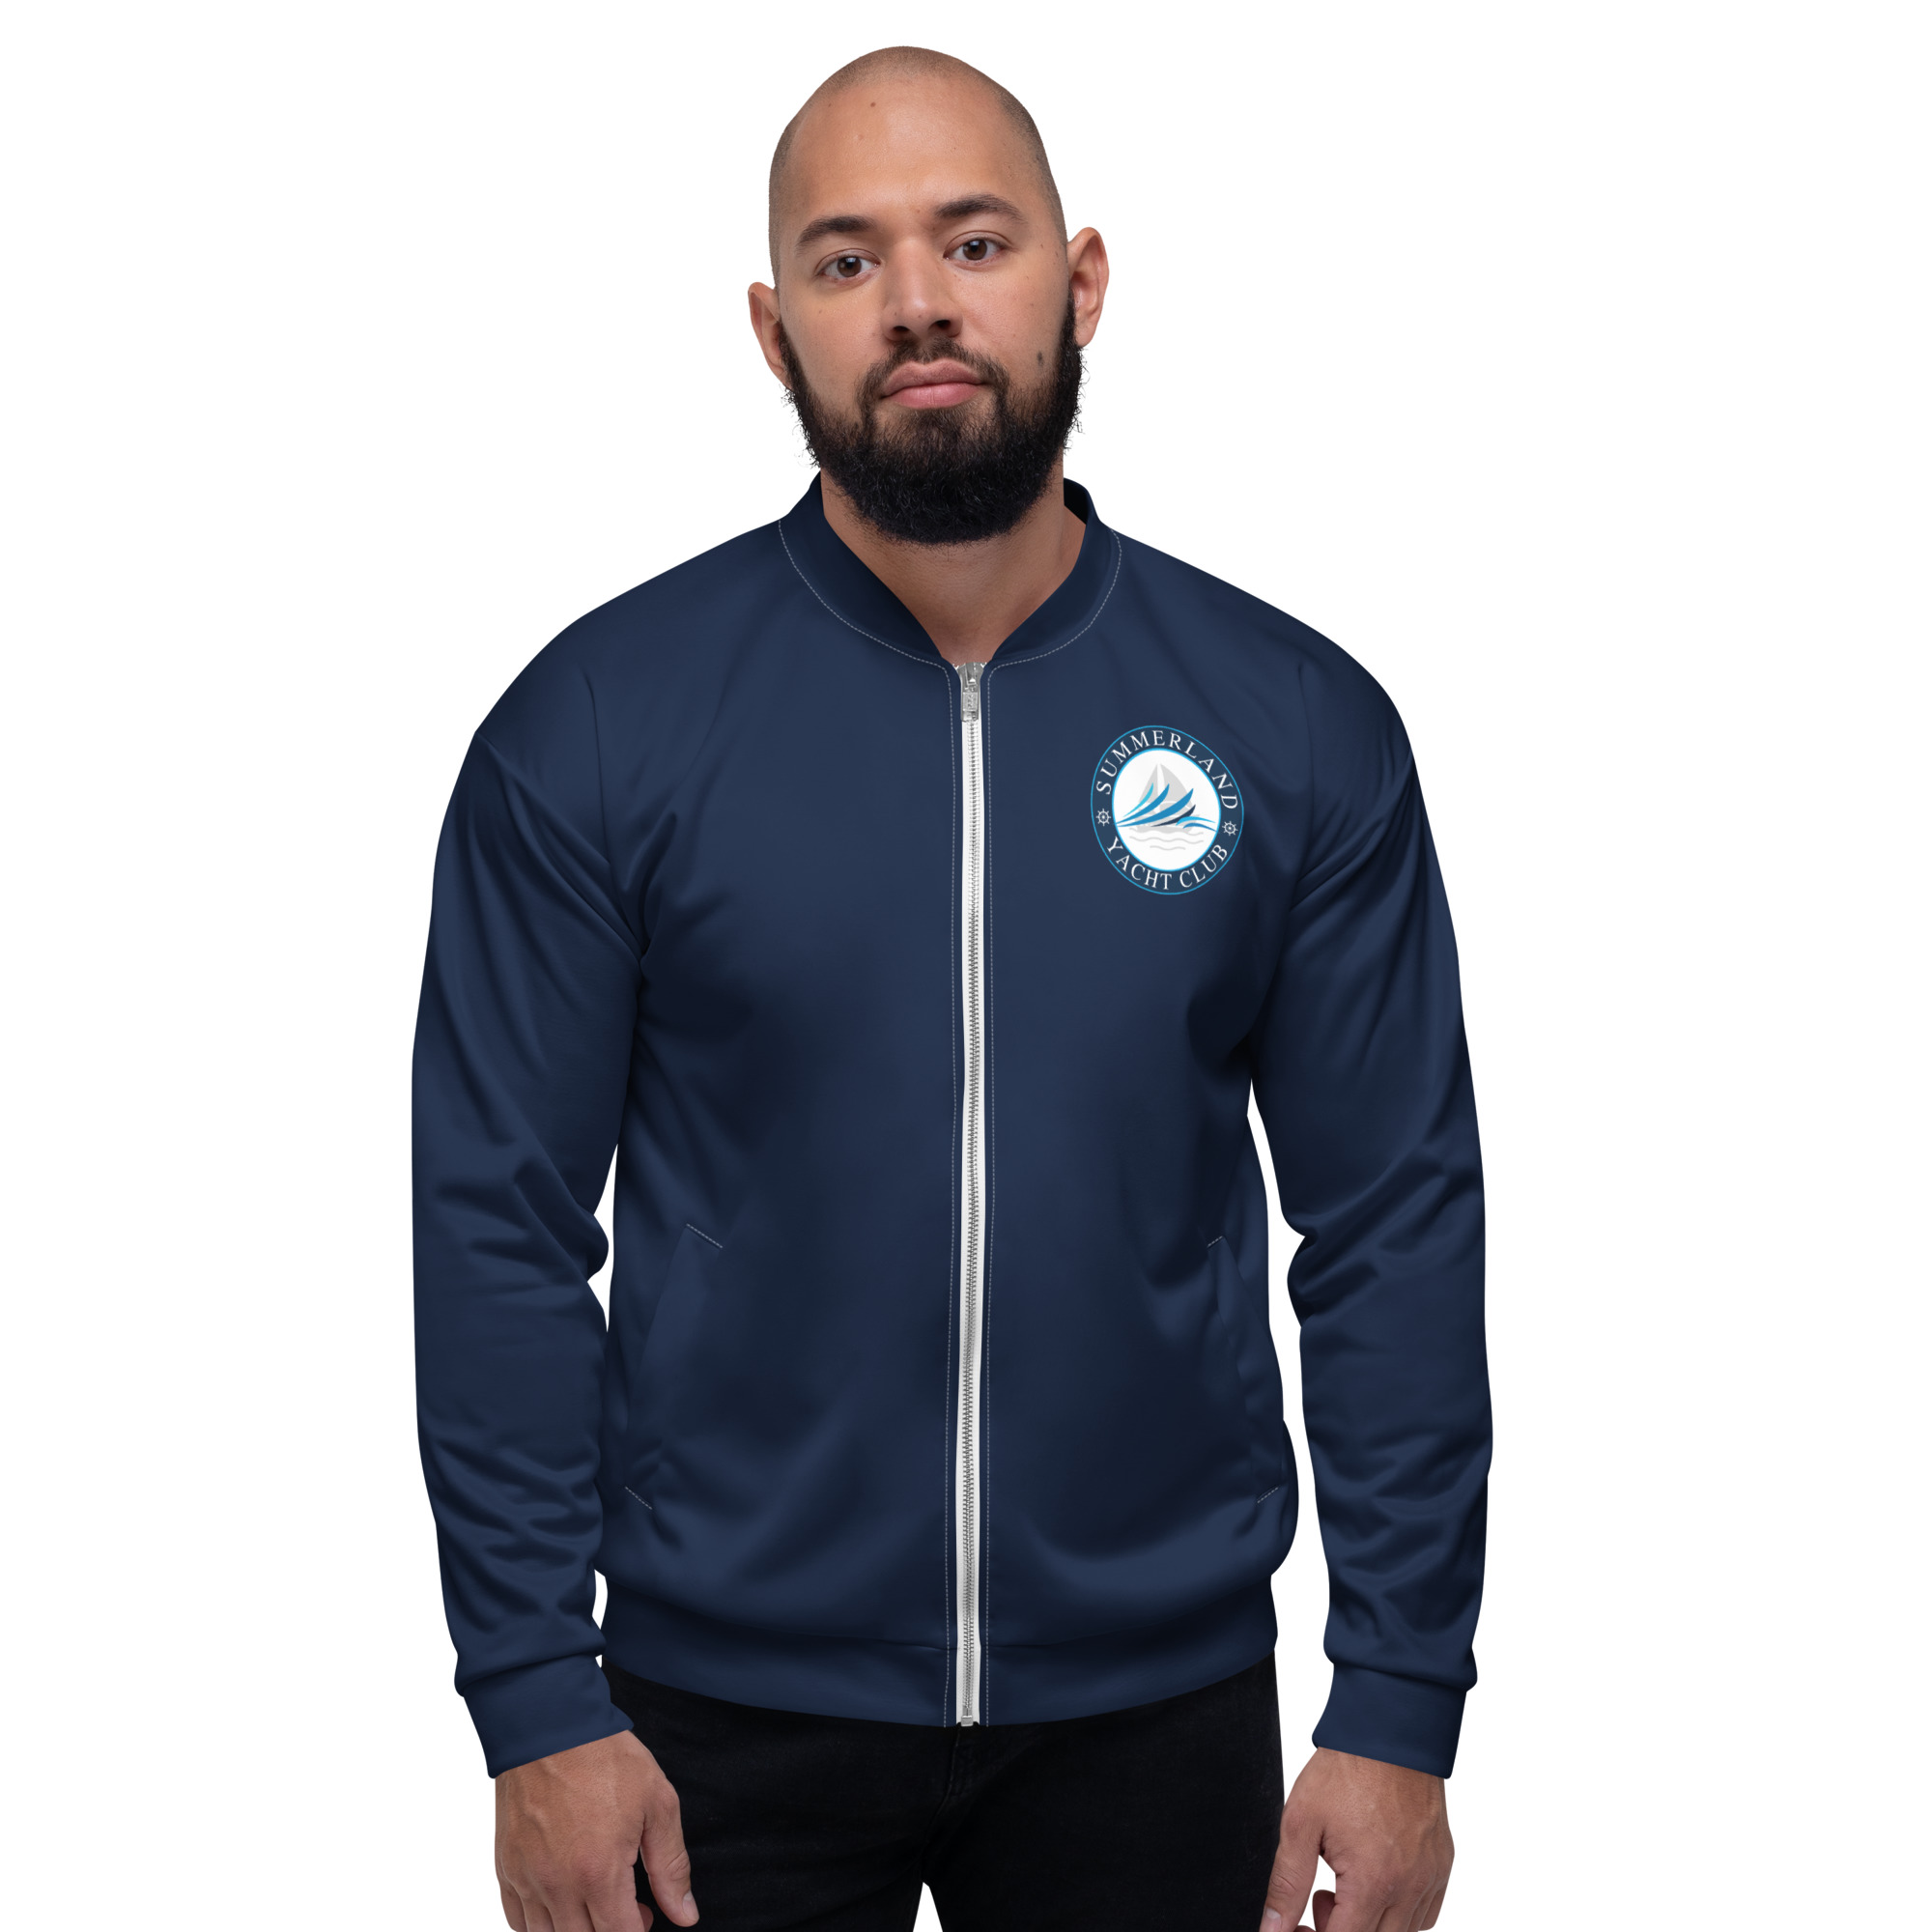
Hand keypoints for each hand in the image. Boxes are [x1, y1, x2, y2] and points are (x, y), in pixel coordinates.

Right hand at [494, 1728, 698, 1930]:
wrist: (550, 1725)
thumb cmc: (604, 1757)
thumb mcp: (657, 1803)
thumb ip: (671, 1865)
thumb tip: (684, 1914)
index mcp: (598, 1872)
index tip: (647, 1915)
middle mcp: (557, 1885)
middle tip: (626, 1907)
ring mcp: (526, 1879)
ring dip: (575, 1931)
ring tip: (595, 1903)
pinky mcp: (506, 1868)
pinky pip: (517, 1921)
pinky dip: (540, 1924)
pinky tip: (562, 1902)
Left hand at [1260, 1747, 1452, 1931]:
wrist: (1389, 1732)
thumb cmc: (1346, 1771)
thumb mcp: (1300, 1824)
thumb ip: (1286, 1884)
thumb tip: (1272, 1929)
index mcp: (1372, 1882)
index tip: (1299, 1922)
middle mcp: (1409, 1887)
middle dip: (1340, 1930)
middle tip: (1320, 1896)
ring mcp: (1431, 1878)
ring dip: (1370, 1924)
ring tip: (1347, 1883)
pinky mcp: (1442, 1866)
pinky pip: (1426, 1914)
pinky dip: (1400, 1913)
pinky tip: (1377, 1883)